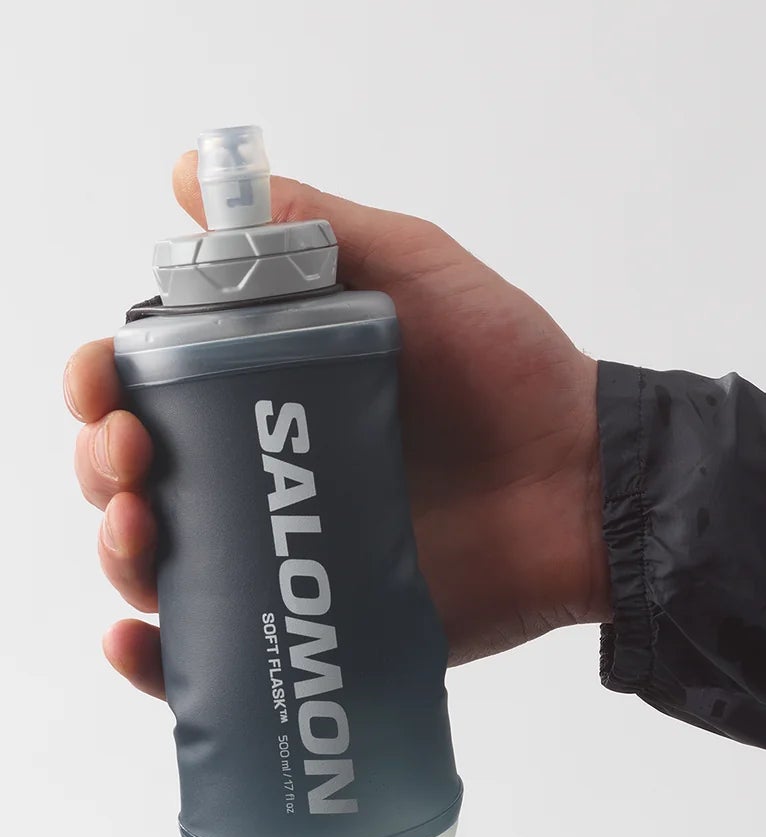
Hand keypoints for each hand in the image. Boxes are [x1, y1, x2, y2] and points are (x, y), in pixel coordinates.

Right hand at [66, 153, 608, 697]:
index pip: (150, 385)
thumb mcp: (416, 272)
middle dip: (104, 467)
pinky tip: (138, 639)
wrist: (589, 485)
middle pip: (138, 475)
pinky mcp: (325, 624)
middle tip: (135, 463)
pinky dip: (158, 657)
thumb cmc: (513, 374)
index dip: (104, 385)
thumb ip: (315, 228)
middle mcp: (268, 468)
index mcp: (271, 384)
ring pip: (163, 564)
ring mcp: (292, 551)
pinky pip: (219, 654)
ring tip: (143, 536)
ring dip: (121, 552)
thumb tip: (192, 179)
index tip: (108, 391)